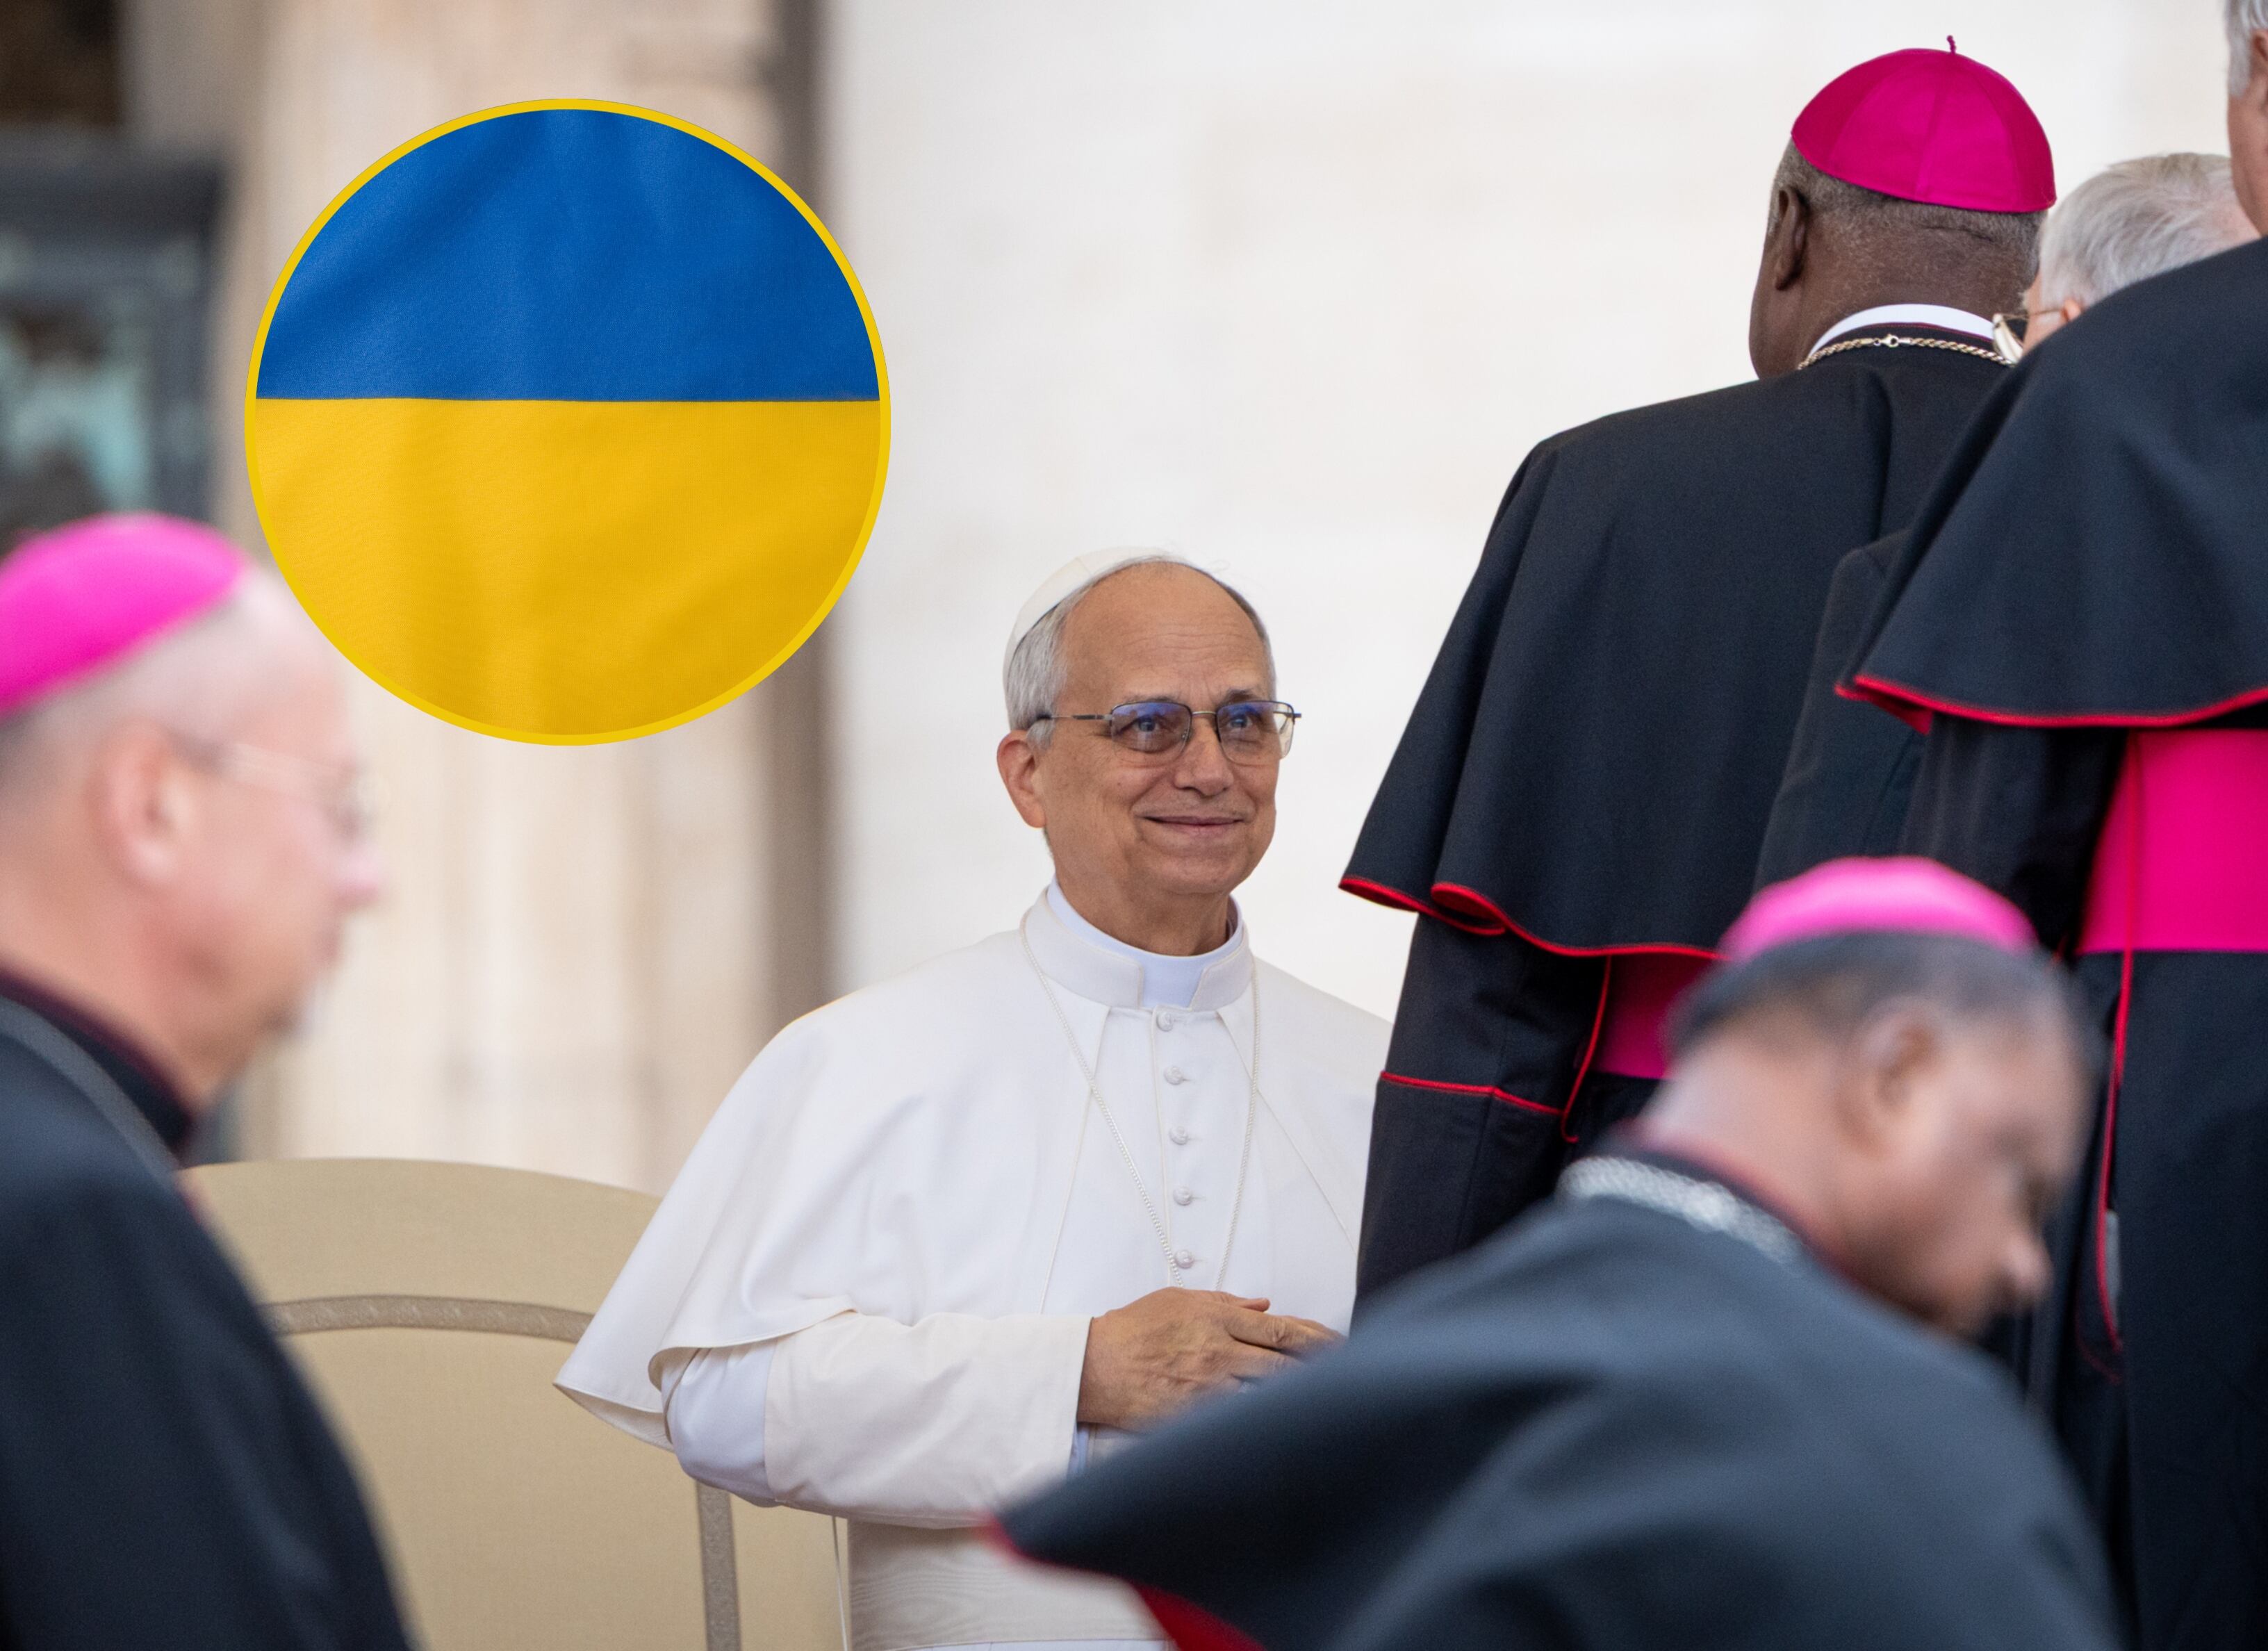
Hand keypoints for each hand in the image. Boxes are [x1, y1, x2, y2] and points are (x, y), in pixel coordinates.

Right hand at [1076, 1289, 1339, 1431]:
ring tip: (1325, 1407)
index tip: (1343, 1347)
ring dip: (1294, 1401)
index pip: (1281, 1330)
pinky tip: (1281, 1430)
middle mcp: (1217, 1352)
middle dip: (1319, 1373)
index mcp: (1216, 1319)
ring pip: (1266, 1396)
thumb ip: (1225, 1302)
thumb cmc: (1131, 1330)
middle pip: (1284, 1366)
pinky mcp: (1194, 1417)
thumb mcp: (1177, 1301)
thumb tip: (1264, 1306)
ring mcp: (1207, 1388)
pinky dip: (1259, 1425)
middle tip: (1349, 1380)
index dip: (1317, 1340)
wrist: (1091, 1366)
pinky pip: (1237, 1423)